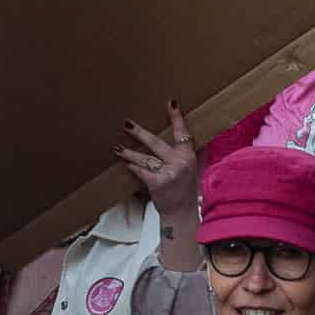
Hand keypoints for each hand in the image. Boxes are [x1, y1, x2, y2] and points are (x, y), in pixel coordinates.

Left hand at [120, 105, 200, 225]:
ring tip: (117, 147)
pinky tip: (125, 163)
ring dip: (129, 152)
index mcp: (188, 156)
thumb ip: (197, 152)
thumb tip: (196, 136)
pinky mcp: (157, 183)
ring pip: (144, 158)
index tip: (171, 103)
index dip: (177, 118)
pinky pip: (141, 171)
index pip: (183, 133)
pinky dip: (132, 167)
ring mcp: (168, 173)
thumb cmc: (186, 190)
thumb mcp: (196, 169)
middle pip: (156, 143)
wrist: (181, 212)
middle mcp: (179, 163)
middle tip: (127, 124)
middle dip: (140, 133)